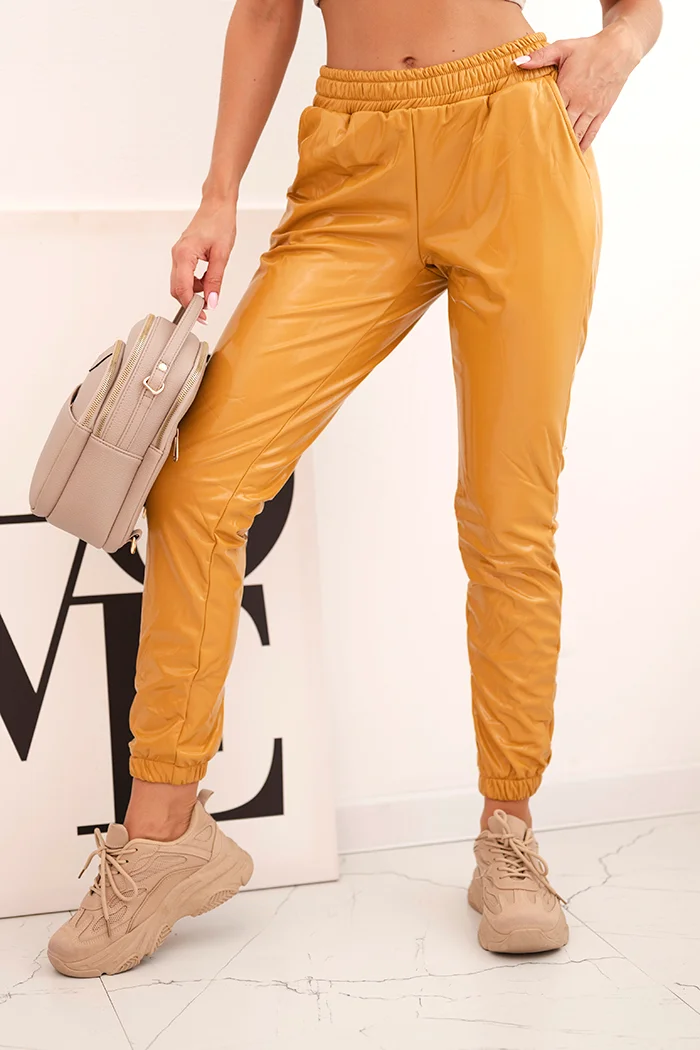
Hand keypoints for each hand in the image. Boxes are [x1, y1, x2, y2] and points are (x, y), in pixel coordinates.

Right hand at [170, 196, 236, 321]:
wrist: (217, 205)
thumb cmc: (220, 223)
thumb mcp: (222, 255)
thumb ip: (215, 280)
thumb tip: (212, 301)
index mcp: (184, 255)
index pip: (182, 288)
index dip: (190, 306)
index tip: (201, 317)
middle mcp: (177, 255)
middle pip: (176, 288)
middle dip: (189, 302)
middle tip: (206, 311)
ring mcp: (178, 254)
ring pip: (180, 283)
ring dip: (193, 292)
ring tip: (211, 290)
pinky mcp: (182, 254)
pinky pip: (184, 275)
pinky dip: (194, 283)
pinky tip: (207, 281)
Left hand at [516, 23, 641, 151]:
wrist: (620, 49)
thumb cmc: (590, 48)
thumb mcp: (564, 47)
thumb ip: (540, 56)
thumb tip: (517, 62)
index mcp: (568, 87)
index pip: (550, 112)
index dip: (538, 125)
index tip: (526, 137)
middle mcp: (580, 102)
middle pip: (562, 127)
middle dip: (549, 140)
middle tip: (536, 154)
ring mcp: (592, 109)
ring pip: (577, 134)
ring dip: (565, 146)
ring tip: (552, 160)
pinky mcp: (602, 112)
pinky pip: (592, 133)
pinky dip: (583, 145)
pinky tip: (574, 155)